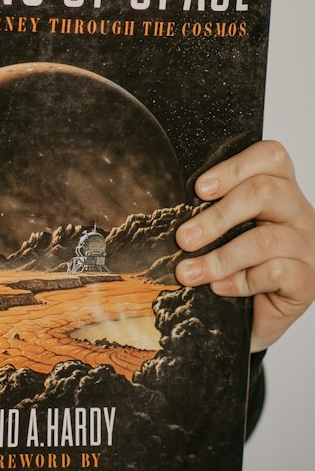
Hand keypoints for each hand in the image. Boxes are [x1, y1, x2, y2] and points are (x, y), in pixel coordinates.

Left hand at [175, 140, 314, 350]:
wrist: (258, 314)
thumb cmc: (239, 261)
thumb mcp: (225, 228)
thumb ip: (210, 209)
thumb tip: (170, 207)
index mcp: (278, 189)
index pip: (271, 157)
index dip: (234, 167)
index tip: (199, 189)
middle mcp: (297, 212)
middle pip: (264, 193)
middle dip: (216, 216)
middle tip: (183, 238)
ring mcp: (306, 246)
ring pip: (265, 239)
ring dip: (219, 257)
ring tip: (188, 272)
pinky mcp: (307, 280)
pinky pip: (276, 272)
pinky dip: (241, 281)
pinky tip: (220, 288)